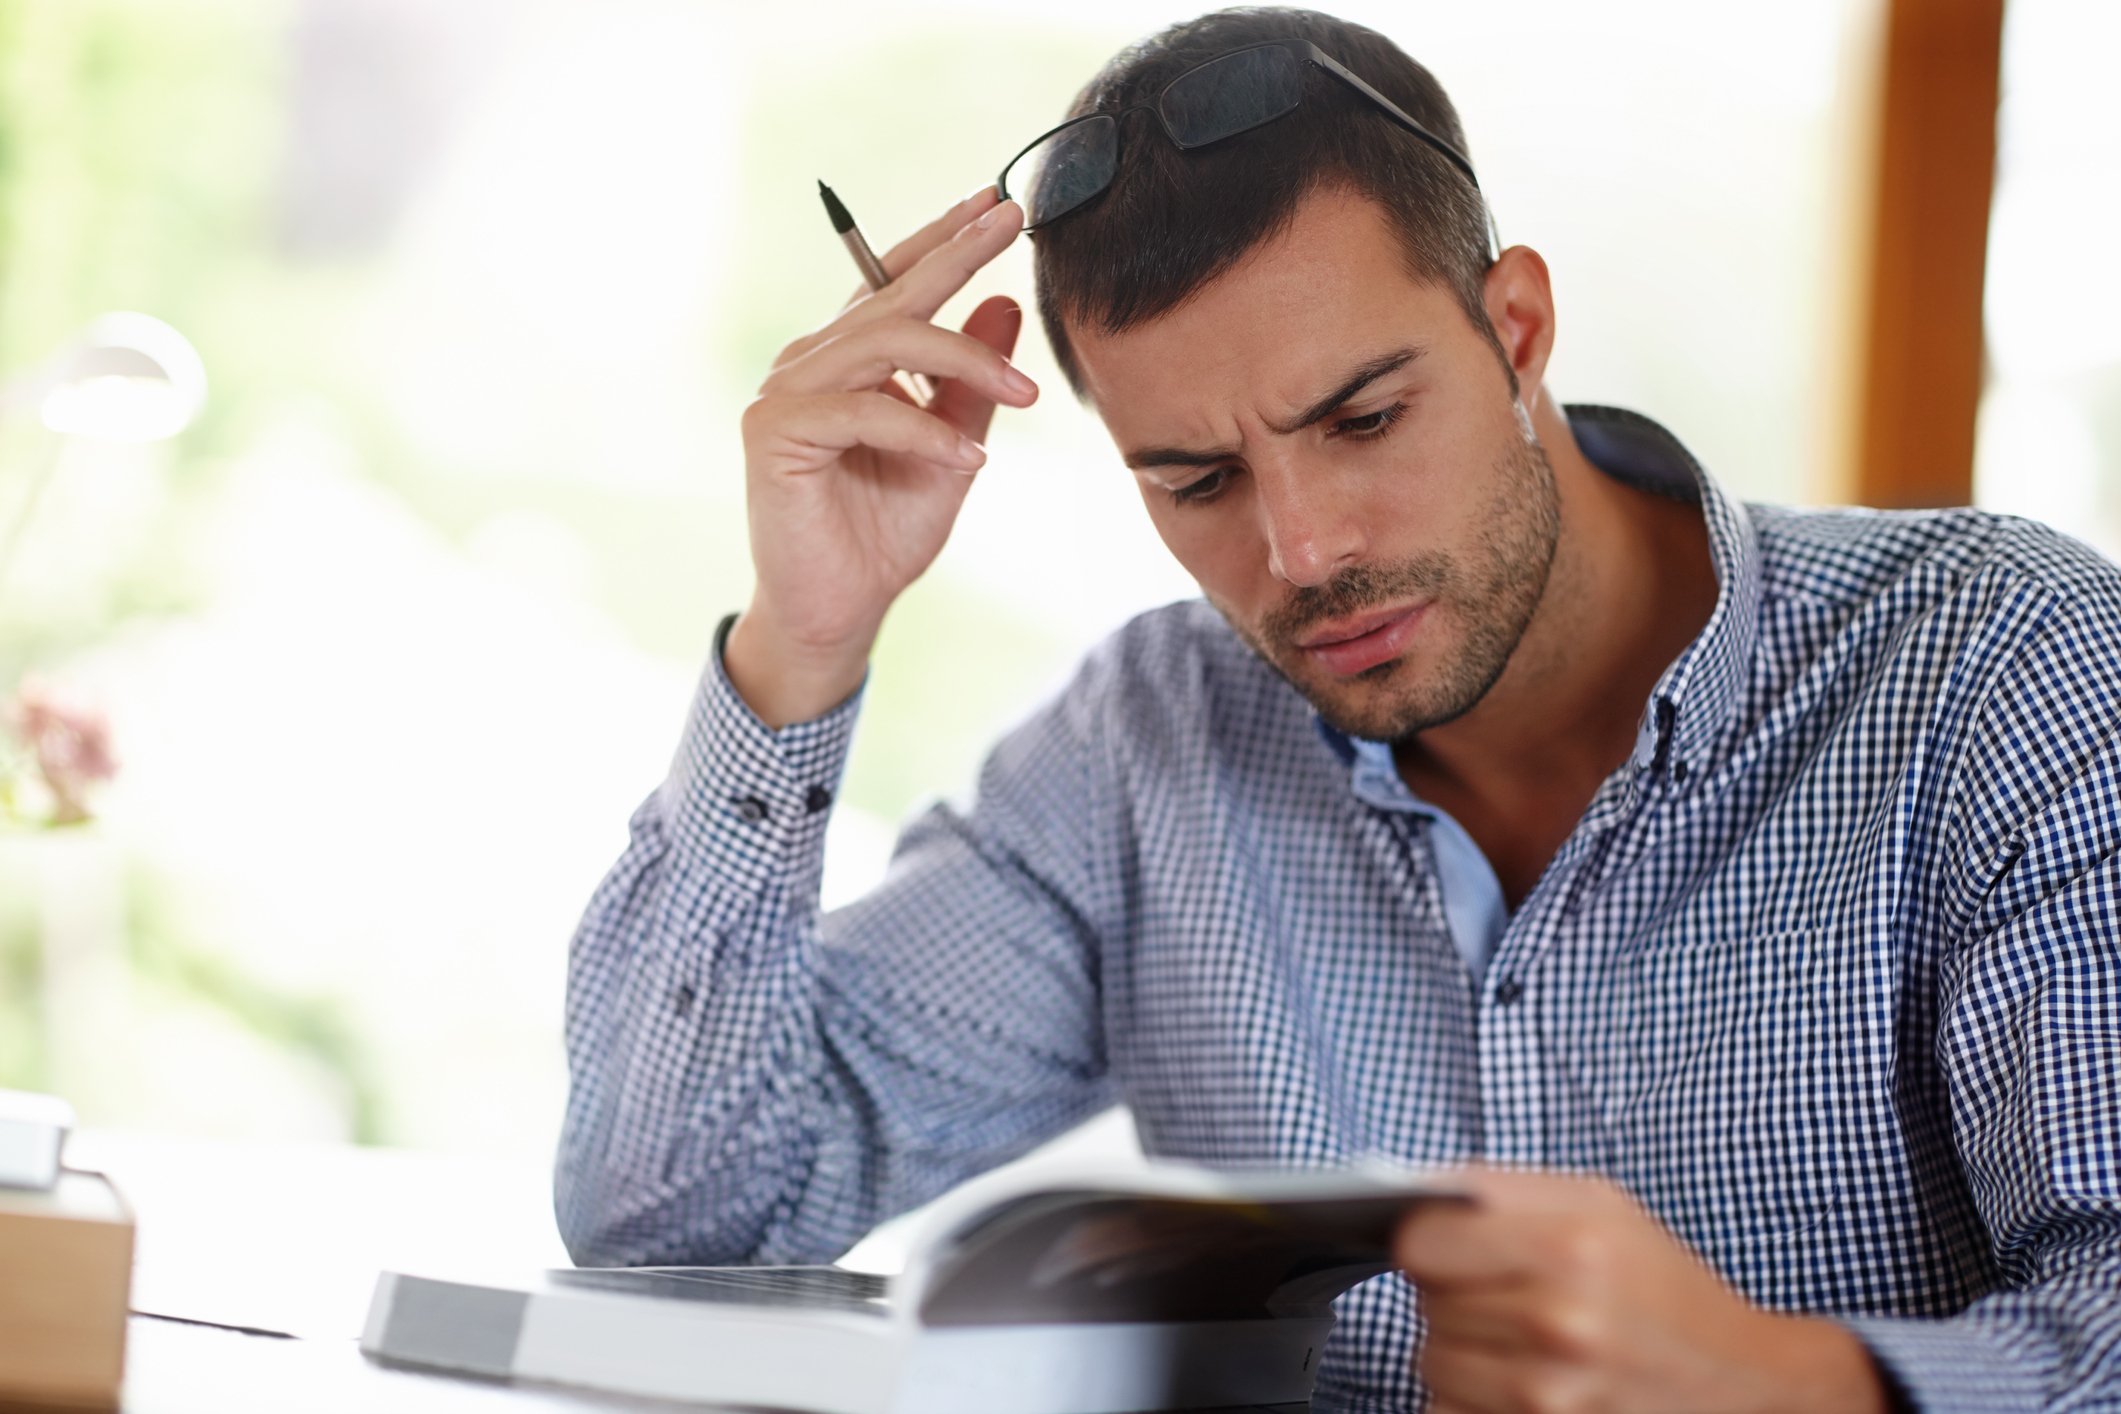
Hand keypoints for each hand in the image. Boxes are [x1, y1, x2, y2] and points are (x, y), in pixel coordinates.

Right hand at [726, 186, 1036, 726]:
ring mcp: (785, 394)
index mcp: (844, 360)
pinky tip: (969, 462)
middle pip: (890, 297)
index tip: (995, 203)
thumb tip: (1008, 304)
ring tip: (1025, 396)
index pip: (893, 283)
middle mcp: (809, 364)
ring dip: (964, 363)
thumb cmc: (885, 534)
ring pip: (884, 345)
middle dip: (957, 255)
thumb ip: (972, 386)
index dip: (942, 240)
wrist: (838, 611)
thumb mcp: (952, 450)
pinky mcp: (774, 433)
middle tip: (1012, 221)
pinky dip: (922, 433)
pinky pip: (863, 411)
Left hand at [1395, 1169, 1892, 1413]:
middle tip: (1508, 1294)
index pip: (1422, 1243)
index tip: (1449, 1246)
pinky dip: (1473, 1399)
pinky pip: (1449, 1411)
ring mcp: (1548, 1396)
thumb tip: (1413, 1192)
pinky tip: (1520, 1381)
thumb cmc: (1664, 1289)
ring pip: (1432, 1363)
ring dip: (1463, 1351)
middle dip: (1454, 1295)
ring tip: (1519, 1340)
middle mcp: (1558, 1324)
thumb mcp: (1598, 1207)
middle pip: (1427, 1303)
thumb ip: (1500, 1193)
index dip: (1432, 1241)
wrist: (1742, 1383)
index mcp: (1570, 1247)